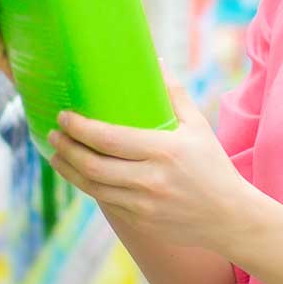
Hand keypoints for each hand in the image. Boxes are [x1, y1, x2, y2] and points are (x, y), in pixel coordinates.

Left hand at [51, 85, 258, 247]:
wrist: (228, 217)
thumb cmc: (213, 167)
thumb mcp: (199, 127)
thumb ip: (175, 94)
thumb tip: (156, 62)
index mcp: (163, 151)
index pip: (108, 138)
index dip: (79, 127)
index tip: (64, 116)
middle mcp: (149, 179)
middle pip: (92, 165)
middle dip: (65, 148)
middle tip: (53, 132)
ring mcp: (142, 204)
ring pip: (91, 187)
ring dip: (67, 169)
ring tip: (56, 154)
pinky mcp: (139, 221)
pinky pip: (104, 202)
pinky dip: (86, 186)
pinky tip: (78, 174)